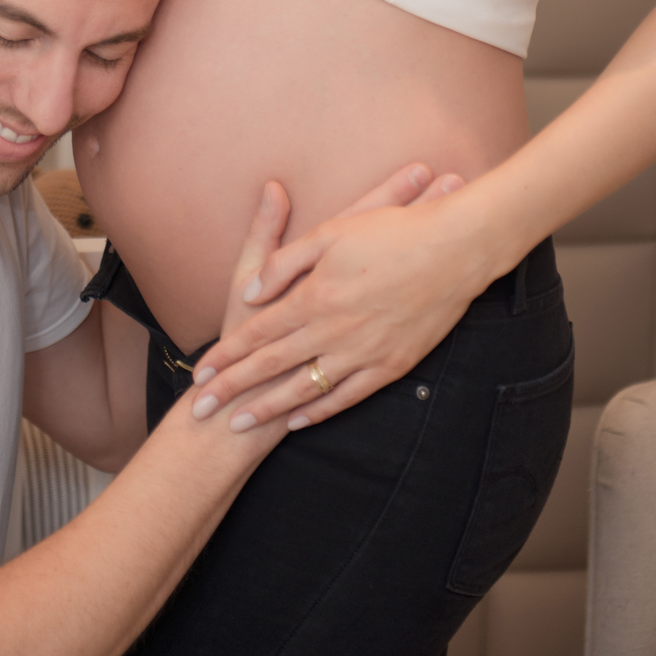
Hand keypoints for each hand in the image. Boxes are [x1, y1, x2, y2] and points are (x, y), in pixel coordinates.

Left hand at [191, 165, 475, 432]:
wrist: (455, 250)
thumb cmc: (391, 233)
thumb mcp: (331, 232)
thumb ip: (286, 261)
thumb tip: (254, 290)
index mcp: (316, 295)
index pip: (258, 331)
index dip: (227, 353)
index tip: (200, 373)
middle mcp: (334, 329)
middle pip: (272, 366)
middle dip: (233, 389)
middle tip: (201, 411)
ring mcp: (363, 352)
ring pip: (304, 388)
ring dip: (268, 408)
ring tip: (238, 423)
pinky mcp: (391, 365)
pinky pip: (347, 396)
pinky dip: (319, 409)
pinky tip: (298, 419)